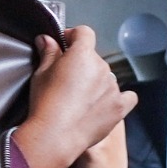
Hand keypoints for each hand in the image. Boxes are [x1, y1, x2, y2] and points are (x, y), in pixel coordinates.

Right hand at [16, 29, 136, 167]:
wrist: (55, 135)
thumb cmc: (45, 105)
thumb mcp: (40, 74)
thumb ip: (48, 53)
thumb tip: (47, 40)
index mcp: (82, 55)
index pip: (84, 33)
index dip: (72, 35)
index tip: (64, 43)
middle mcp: (102, 68)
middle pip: (94, 57)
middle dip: (80, 63)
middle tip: (63, 78)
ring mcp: (113, 87)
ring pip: (106, 77)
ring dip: (95, 81)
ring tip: (77, 98)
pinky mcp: (120, 106)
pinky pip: (126, 96)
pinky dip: (118, 97)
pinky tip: (104, 102)